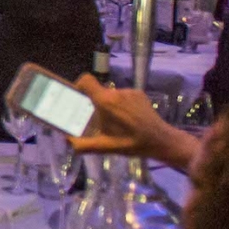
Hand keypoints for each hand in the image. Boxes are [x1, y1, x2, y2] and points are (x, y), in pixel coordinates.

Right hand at [68, 75, 201, 168]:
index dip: (79, 86)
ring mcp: (129, 91)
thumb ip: (83, 145)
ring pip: (111, 94)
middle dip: (96, 103)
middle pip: (98, 91)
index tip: (79, 98)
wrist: (161, 140)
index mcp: (105, 102)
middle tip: (99, 120)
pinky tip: (128, 118)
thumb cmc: (132, 143)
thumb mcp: (105, 147)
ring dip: (110, 105)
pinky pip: (123, 95)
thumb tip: (67, 141)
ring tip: (117, 122)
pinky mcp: (139, 93)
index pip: (86, 80)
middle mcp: (116, 92)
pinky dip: (121, 105)